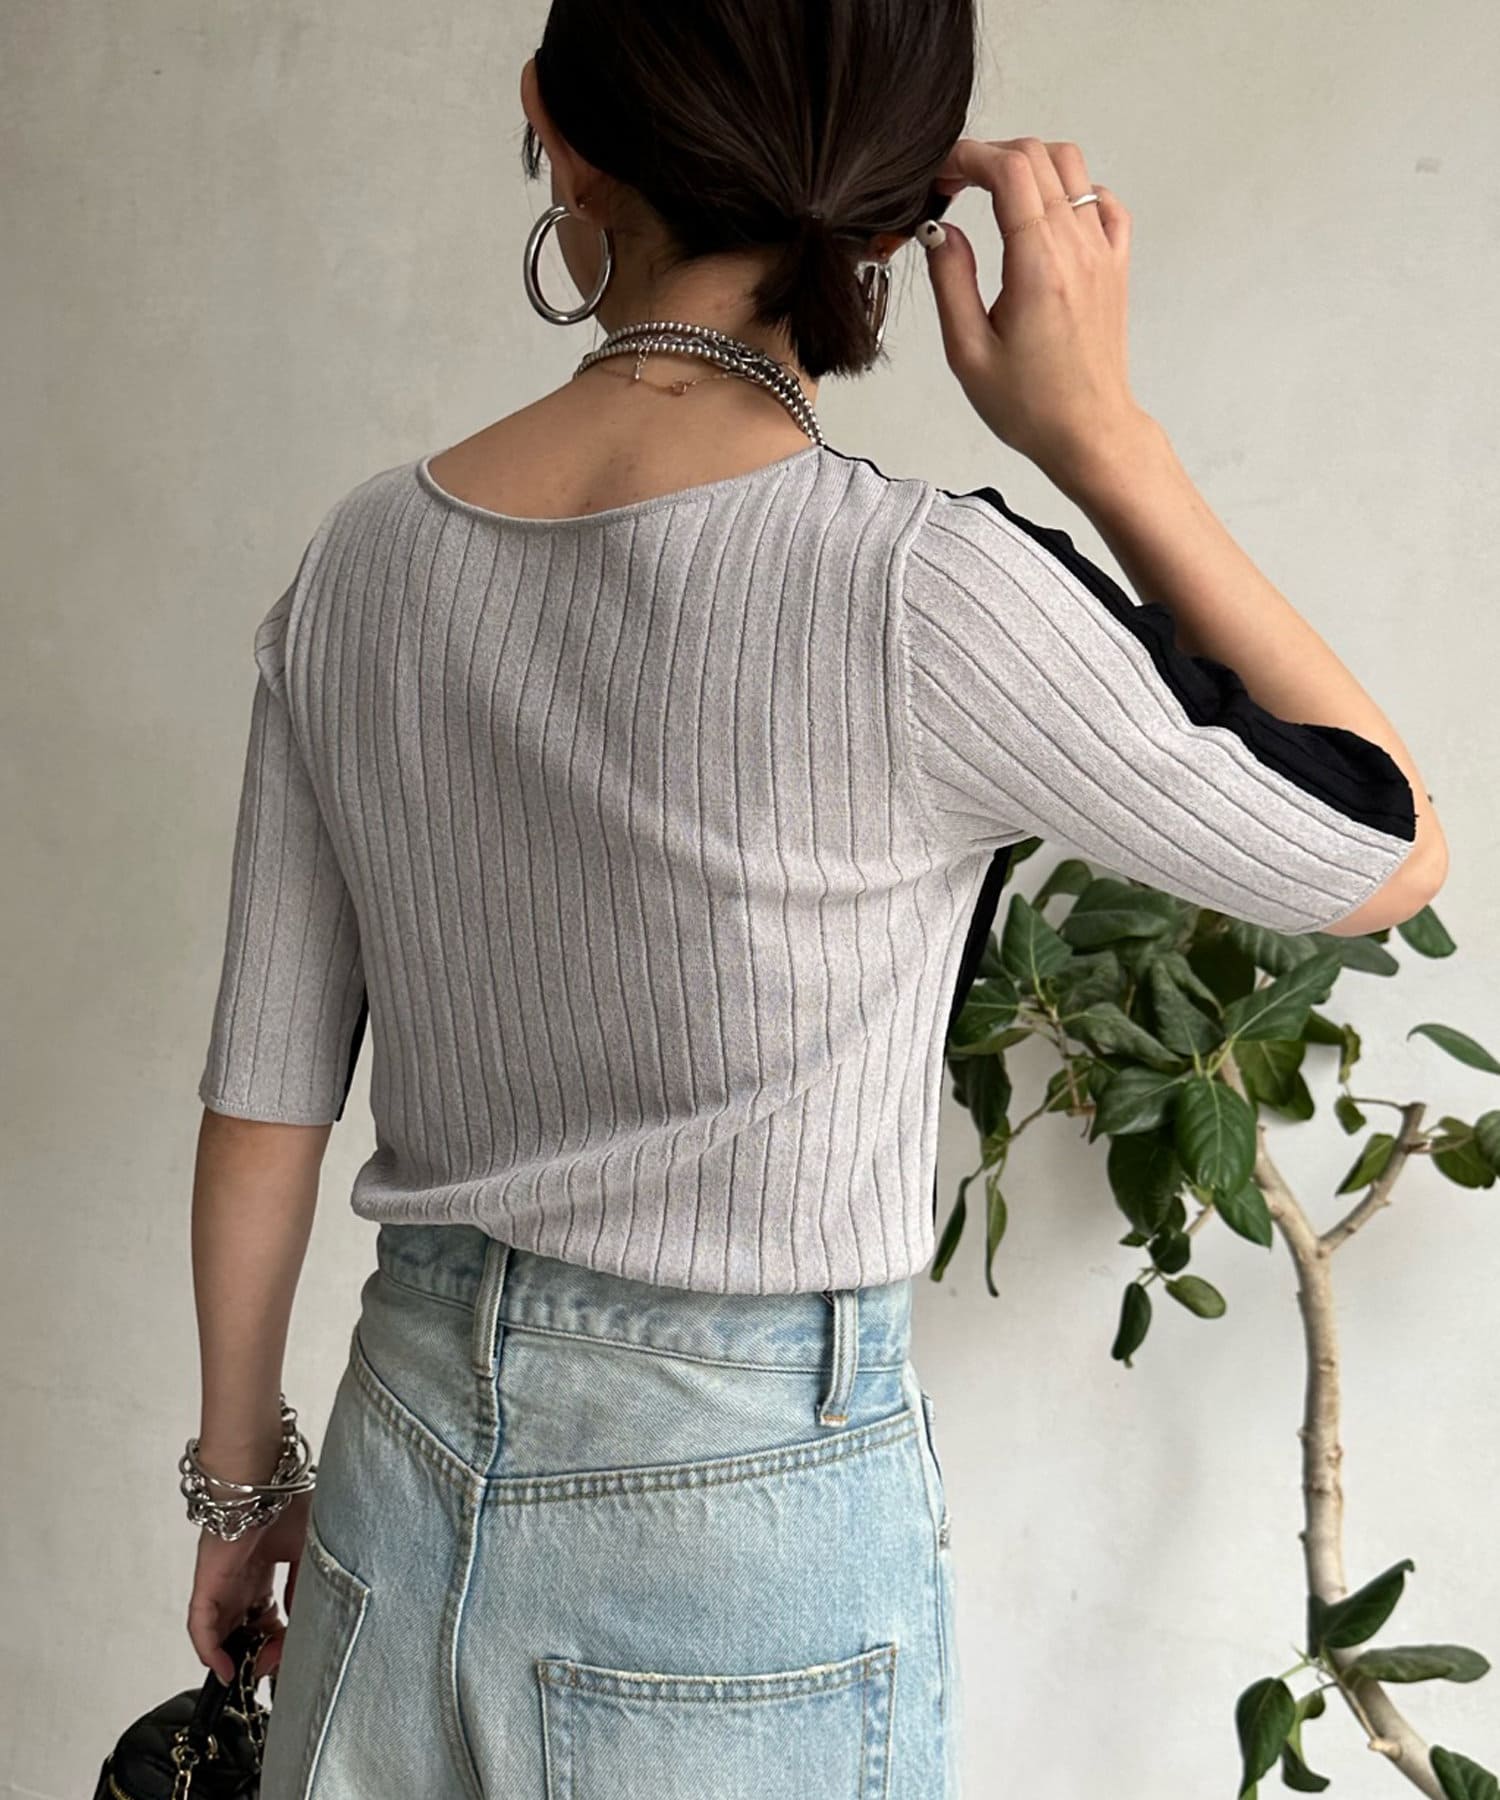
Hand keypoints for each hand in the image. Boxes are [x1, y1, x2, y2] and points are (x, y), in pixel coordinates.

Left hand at [186, 1488, 310, 1685]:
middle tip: (273, 1668)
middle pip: (247, 1626)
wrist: (261, 1477)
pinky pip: (201, 1626)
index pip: (271, 1613)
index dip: (282, 1637)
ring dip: (238, 1656)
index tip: (292, 1653)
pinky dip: (210, 1651)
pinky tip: (225, 1669)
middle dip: (261, 1651)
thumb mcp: (310, 1548)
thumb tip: (302, 1621)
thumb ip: (305, 1585)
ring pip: (222, 1631)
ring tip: (255, 1672)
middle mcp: (241, 1577)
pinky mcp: (207, 1584)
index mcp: (266, 1565)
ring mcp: (222, 1582)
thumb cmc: (287, 1499)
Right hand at [921, 136, 1145, 475]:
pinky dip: (1072, 190)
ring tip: (996, 194)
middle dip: (991, 156)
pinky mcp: (1114, 264)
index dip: (969, 158)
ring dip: (1029, 165)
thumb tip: (939, 229)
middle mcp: (1076, 248)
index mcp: (1038, 265)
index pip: (1009, 170)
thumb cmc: (1030, 405)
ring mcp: (1102, 252)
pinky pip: (1102, 201)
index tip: (942, 177)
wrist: (1088, 432)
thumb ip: (951, 280)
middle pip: (1039, 156)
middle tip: (958, 185)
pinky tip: (1046, 216)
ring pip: (1071, 167)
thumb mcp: (968, 351)